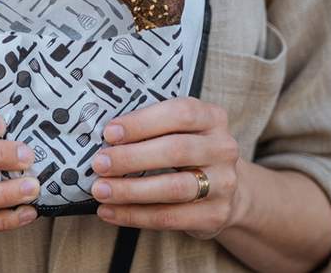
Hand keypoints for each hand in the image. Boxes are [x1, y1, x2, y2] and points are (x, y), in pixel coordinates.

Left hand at [91, 97, 241, 237]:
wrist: (231, 190)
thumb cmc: (191, 154)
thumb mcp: (181, 131)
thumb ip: (150, 130)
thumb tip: (104, 139)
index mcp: (212, 118)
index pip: (179, 113)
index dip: (142, 123)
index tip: (110, 133)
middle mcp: (222, 148)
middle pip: (175, 150)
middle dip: (131, 157)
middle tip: (100, 163)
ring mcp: (223, 183)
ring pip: (173, 188)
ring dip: (130, 190)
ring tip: (101, 190)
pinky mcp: (215, 215)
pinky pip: (170, 217)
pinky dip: (135, 215)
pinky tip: (110, 211)